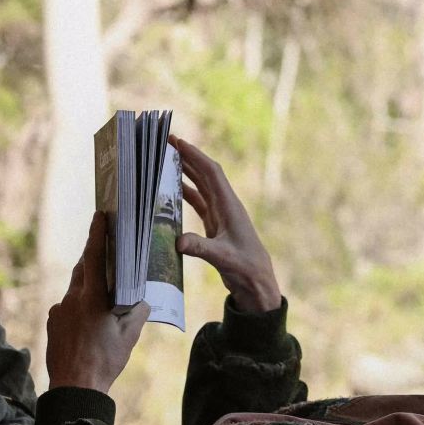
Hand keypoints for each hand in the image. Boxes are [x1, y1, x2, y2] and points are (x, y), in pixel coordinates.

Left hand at [46, 212, 149, 392]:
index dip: (97, 234)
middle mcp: (71, 299)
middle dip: (93, 259)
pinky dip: (79, 307)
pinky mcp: (52, 323)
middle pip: (82, 270)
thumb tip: (141, 300)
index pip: (93, 257)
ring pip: (74, 290)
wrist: (75, 388)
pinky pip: (67, 307)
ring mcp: (58, 311)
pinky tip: (89, 324)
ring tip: (102, 298)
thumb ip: (137, 312)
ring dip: (87, 288)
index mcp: (92, 298)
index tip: (99, 215)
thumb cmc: (105, 361)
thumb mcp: (129, 336)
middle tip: (106, 252)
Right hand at [171, 134, 281, 312]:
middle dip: (187, 157)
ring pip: (202, 186)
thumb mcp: (222, 257)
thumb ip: (201, 248)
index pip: (211, 173)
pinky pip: (199, 203)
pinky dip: (186, 194)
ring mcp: (221, 215)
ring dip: (186, 173)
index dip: (195, 155)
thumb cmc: (245, 268)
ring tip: (167, 160)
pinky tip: (173, 190)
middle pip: (205, 174)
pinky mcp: (215, 226)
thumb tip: (178, 241)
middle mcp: (226, 206)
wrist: (256, 283)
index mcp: (230, 206)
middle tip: (167, 143)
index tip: (177, 142)